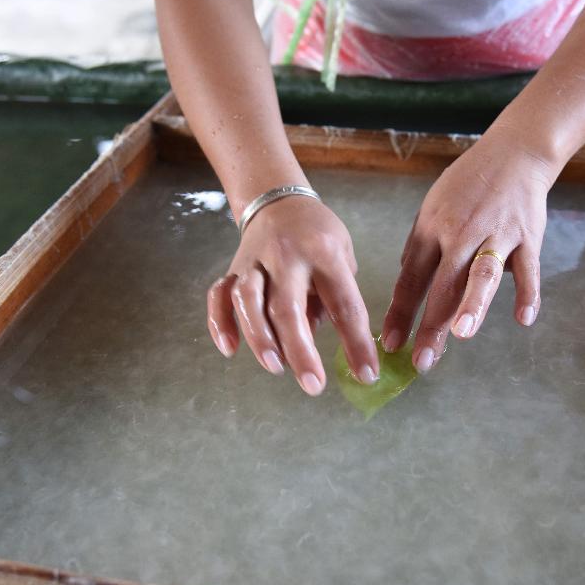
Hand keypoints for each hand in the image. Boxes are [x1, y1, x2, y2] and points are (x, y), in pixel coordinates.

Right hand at [207, 196, 379, 395]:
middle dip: (301, 350)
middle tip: (314, 385)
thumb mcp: (342, 255)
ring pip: (249, 300)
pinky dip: (220, 323)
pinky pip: (218, 296)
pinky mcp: (232, 268)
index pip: (343, 303)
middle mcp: (287, 256)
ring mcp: (255, 262)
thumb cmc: (318, 234)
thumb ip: (334, 296)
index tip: (366, 374)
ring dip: (259, 336)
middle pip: (288, 306)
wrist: (277, 199)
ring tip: (275, 366)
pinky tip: (229, 349)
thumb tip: (318, 336)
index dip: (356, 341)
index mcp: (324, 253)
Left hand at [382, 125, 557, 372]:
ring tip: (462, 335)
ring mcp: (495, 235)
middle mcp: (459, 234)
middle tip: (421, 361)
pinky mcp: (527, 236)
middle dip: (430, 325)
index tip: (390, 343)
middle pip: (442, 285)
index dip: (400, 312)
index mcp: (431, 229)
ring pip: (481, 274)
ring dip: (472, 305)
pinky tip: (523, 319)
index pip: (410, 278)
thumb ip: (420, 246)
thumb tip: (405, 285)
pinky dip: (527, 293)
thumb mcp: (432, 207)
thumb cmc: (468, 184)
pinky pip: (527, 269)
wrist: (513, 153)